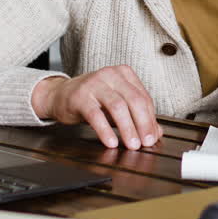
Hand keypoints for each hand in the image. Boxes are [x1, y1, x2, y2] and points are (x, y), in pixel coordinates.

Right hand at [34, 66, 161, 149]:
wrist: (61, 95)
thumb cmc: (93, 100)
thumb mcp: (118, 105)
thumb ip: (137, 117)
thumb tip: (156, 133)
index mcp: (124, 74)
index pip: (144, 97)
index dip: (151, 119)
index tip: (153, 137)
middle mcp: (111, 75)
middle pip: (134, 100)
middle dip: (143, 123)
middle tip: (146, 142)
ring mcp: (94, 84)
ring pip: (118, 106)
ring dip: (127, 128)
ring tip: (132, 144)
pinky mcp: (80, 97)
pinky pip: (96, 115)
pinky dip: (105, 130)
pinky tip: (111, 142)